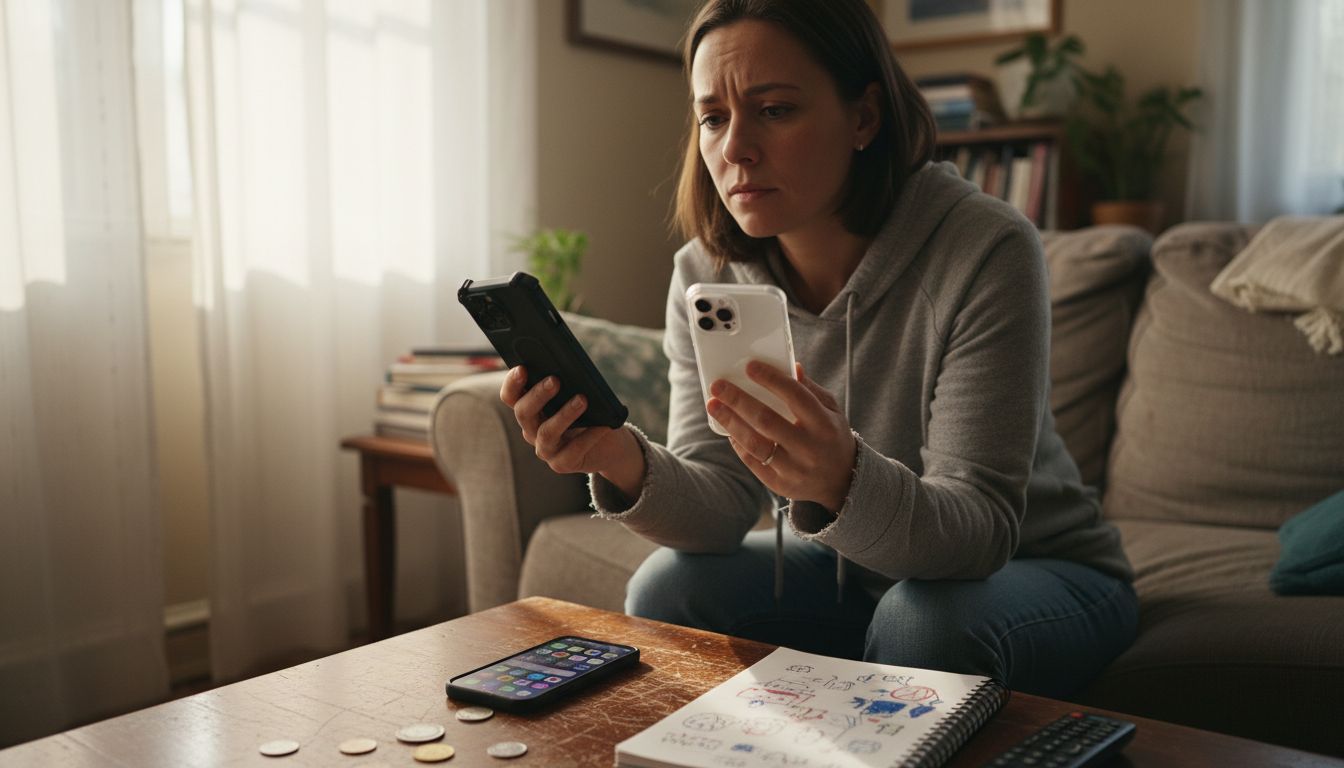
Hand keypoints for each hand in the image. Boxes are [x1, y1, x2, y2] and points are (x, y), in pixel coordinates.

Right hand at [500, 366, 644, 495]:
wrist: (608, 446)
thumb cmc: (591, 413)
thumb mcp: (578, 395)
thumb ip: (569, 383)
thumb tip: (570, 368)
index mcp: (530, 409)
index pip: (511, 396)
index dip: (512, 383)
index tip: (522, 368)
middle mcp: (531, 430)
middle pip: (524, 413)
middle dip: (538, 395)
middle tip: (555, 380)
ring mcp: (545, 449)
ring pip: (546, 432)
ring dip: (564, 414)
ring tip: (582, 399)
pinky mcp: (562, 464)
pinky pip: (573, 450)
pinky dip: (588, 436)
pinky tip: (602, 425)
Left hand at [707, 361, 856, 513]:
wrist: (842, 481)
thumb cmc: (832, 436)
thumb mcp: (832, 411)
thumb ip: (810, 389)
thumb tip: (791, 365)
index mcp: (824, 425)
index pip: (795, 396)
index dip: (771, 380)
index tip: (749, 367)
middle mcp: (809, 448)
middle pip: (767, 420)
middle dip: (739, 400)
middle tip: (718, 386)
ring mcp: (793, 469)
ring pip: (755, 444)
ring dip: (731, 422)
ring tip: (713, 405)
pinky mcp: (779, 485)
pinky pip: (752, 462)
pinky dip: (738, 443)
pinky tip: (728, 428)